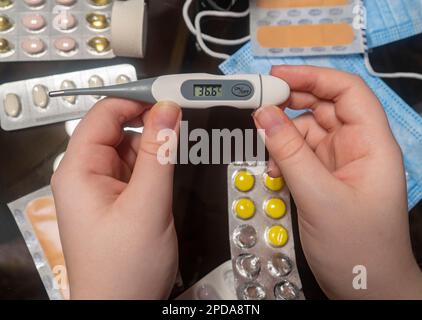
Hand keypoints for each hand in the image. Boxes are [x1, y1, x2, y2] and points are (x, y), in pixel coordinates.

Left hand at [51, 98, 181, 298]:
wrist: (122, 309)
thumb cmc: (122, 269)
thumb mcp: (147, 205)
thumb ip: (158, 153)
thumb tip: (167, 111)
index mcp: (78, 171)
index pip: (105, 115)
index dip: (137, 100)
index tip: (169, 96)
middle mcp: (85, 176)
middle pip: (118, 130)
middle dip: (150, 126)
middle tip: (181, 125)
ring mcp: (102, 188)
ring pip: (129, 149)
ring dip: (153, 148)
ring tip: (173, 159)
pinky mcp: (117, 199)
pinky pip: (135, 169)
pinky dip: (153, 166)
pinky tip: (165, 175)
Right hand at [253, 65, 421, 298]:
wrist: (366, 289)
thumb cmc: (359, 248)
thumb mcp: (318, 197)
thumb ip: (289, 153)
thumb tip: (264, 115)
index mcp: (370, 144)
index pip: (347, 92)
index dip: (314, 77)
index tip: (279, 75)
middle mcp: (356, 148)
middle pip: (324, 108)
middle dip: (291, 104)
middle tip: (259, 105)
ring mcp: (339, 164)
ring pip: (307, 132)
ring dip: (283, 137)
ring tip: (267, 152)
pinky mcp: (324, 178)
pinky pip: (299, 155)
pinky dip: (283, 157)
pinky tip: (275, 170)